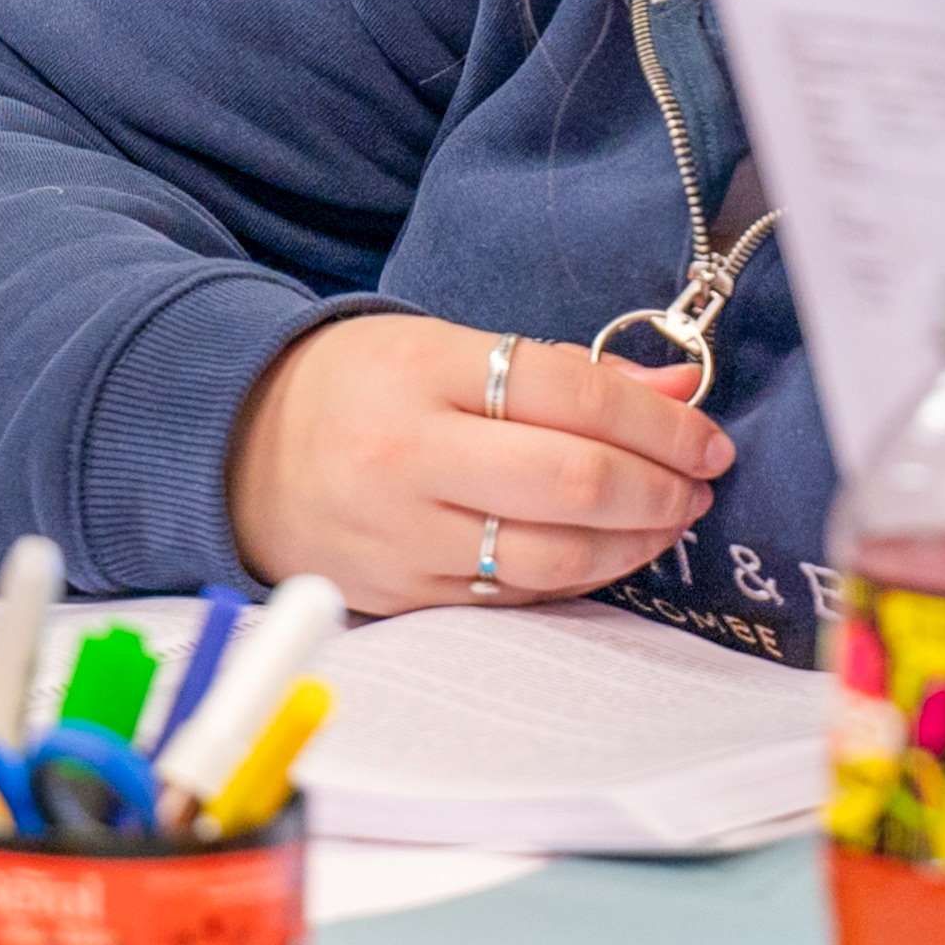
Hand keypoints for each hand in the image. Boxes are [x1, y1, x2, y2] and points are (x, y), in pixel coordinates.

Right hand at [222, 311, 735, 612]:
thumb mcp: (447, 349)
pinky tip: (608, 553)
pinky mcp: (401, 595)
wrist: (237, 451)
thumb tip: (677, 388)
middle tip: (701, 483)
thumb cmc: (360, 388)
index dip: (660, 421)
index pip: (573, 394)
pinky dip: (579, 576)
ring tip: (669, 520)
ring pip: (555, 554)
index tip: (707, 437)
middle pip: (574, 482)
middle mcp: (411, 456)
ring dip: (636, 542)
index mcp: (425, 371)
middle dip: (662, 488)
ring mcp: (404, 536)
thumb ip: (565, 372)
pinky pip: (517, 594)